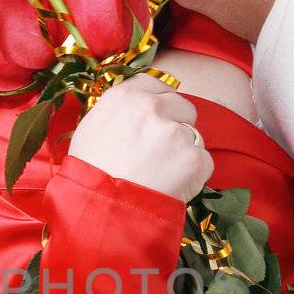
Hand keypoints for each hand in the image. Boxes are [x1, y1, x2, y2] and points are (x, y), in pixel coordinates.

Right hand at [67, 73, 214, 203]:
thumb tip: (136, 111)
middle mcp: (152, 107)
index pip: (155, 83)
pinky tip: (172, 186)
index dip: (159, 103)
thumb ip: (119, 112)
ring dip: (184, 152)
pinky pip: (204, 162)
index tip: (156, 120)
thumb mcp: (90, 130)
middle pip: (182, 107)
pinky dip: (194, 175)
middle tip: (158, 154)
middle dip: (176, 127)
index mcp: (125, 96)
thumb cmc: (88, 175)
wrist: (101, 210)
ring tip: (160, 175)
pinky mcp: (193, 158)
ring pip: (193, 135)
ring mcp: (174, 132)